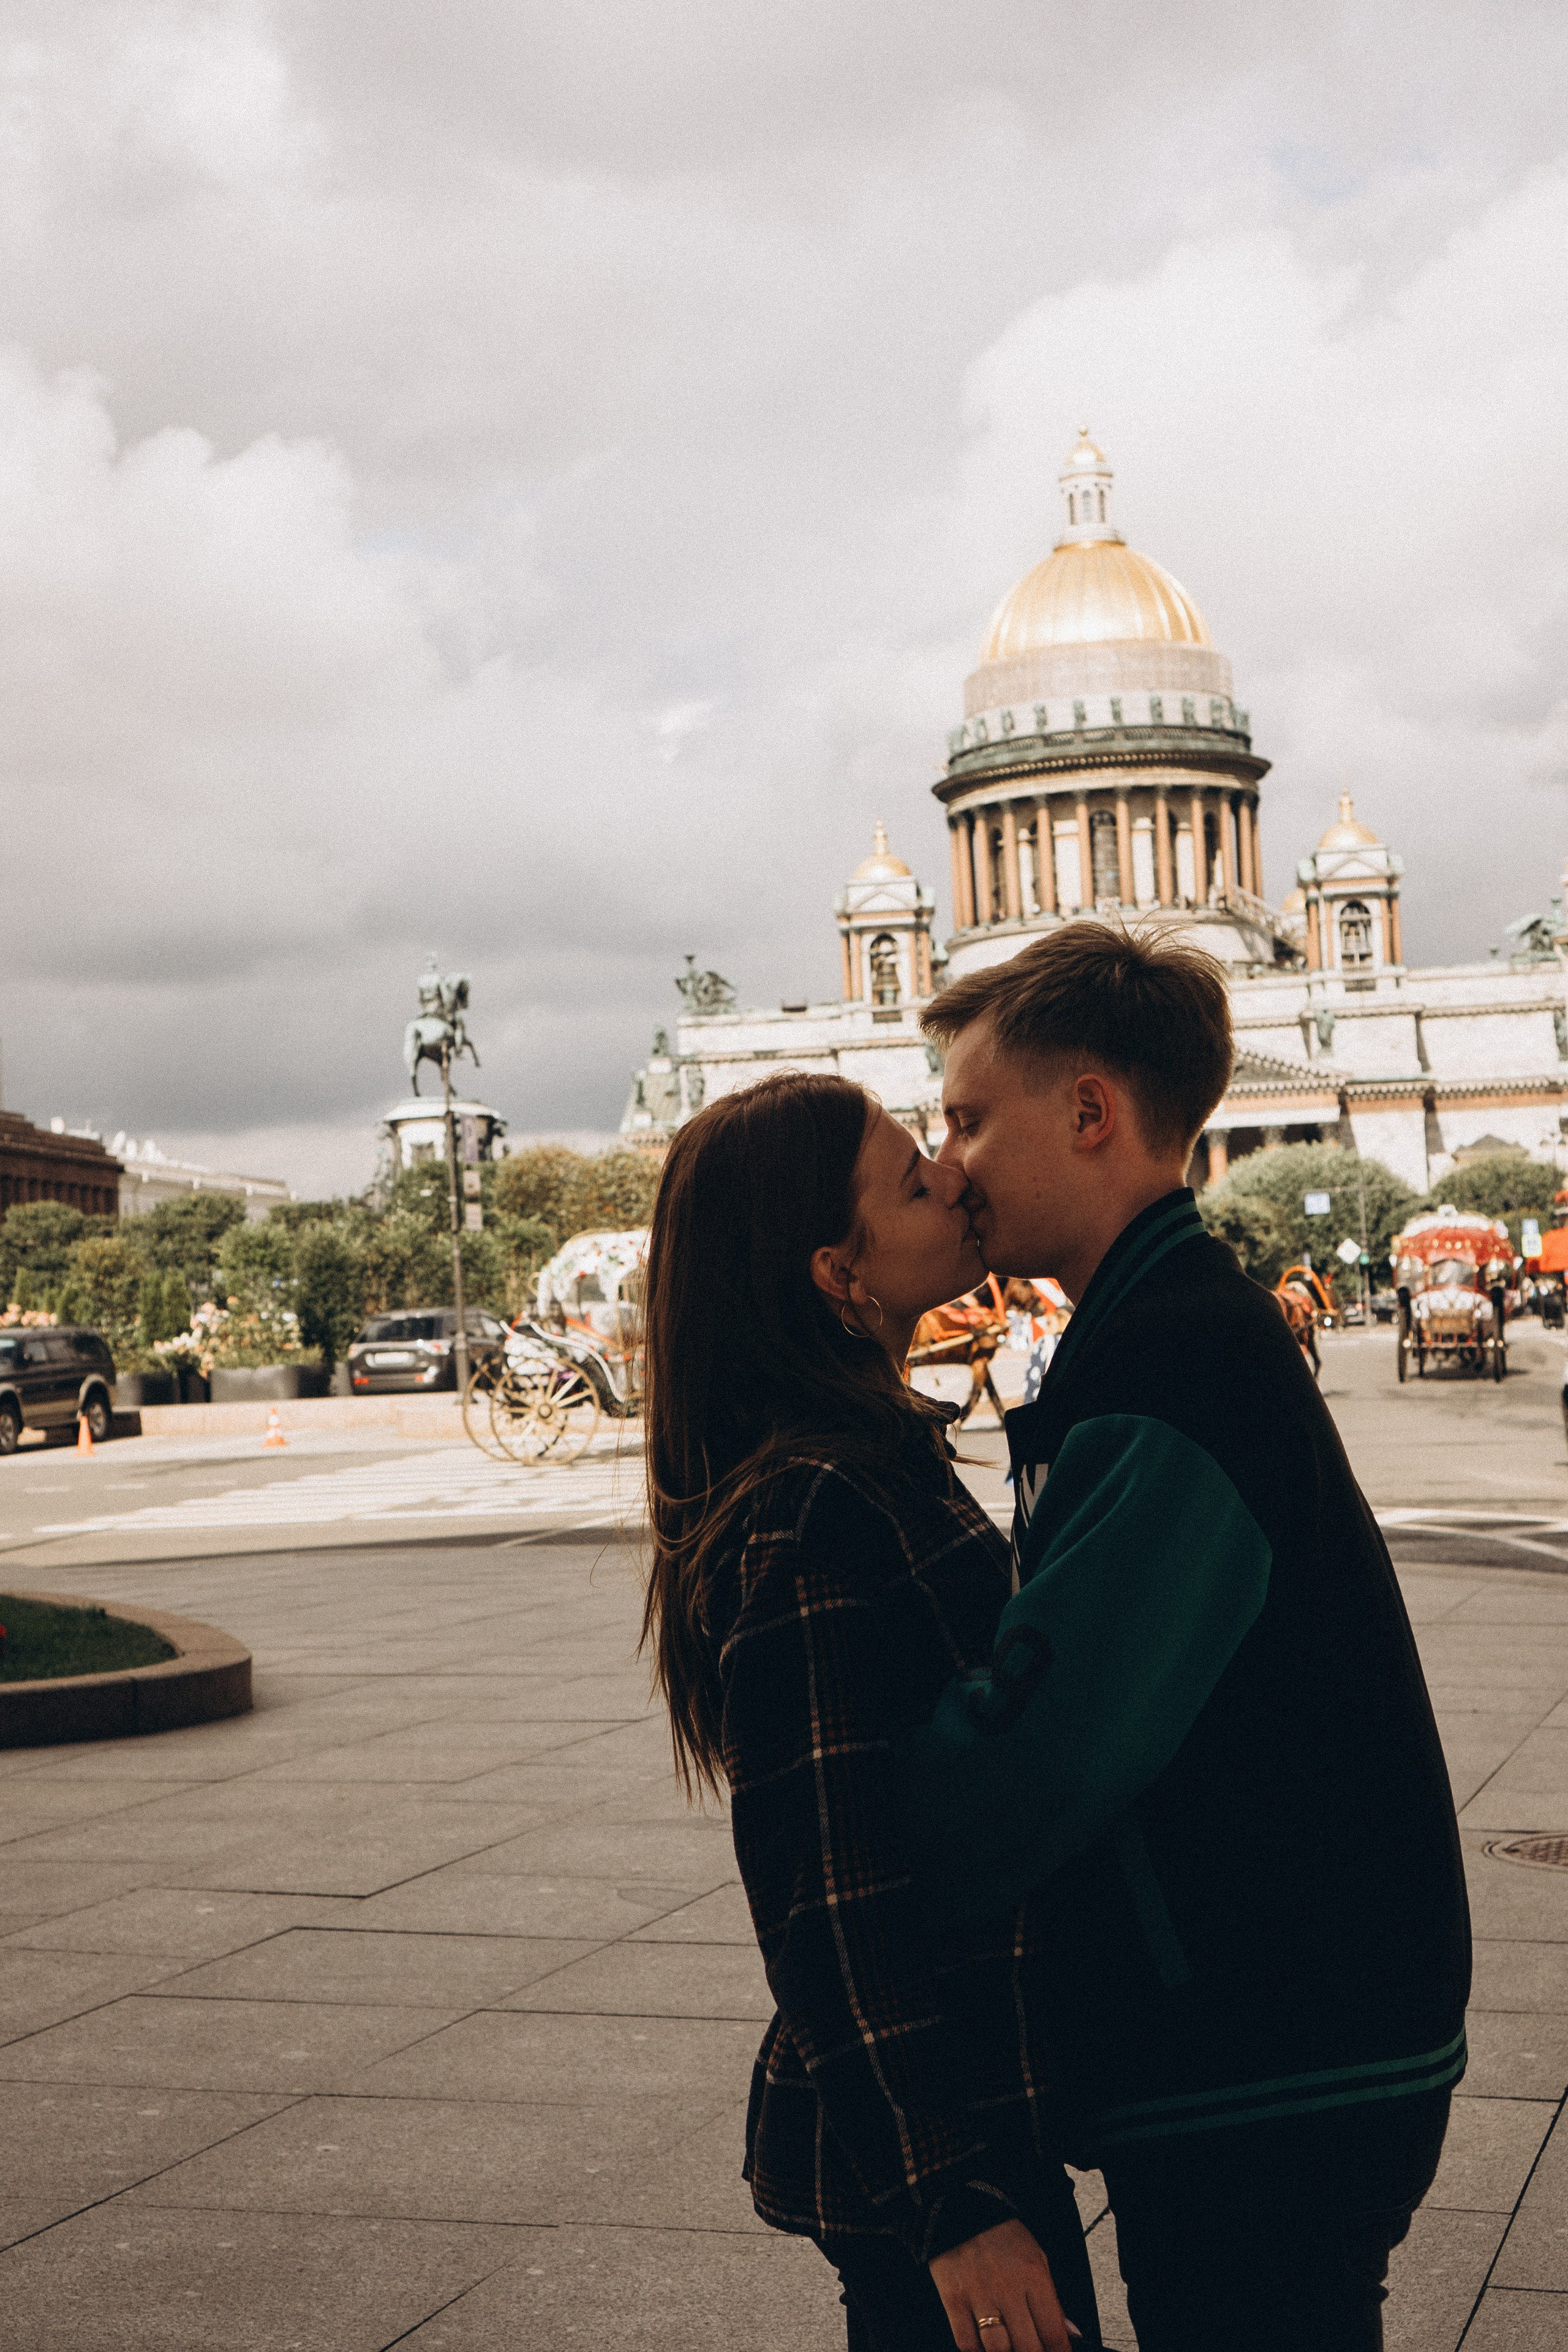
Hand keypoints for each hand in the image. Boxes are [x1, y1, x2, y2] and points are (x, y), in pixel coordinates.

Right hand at [929, 2218, 1076, 2351]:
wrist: (962, 2208)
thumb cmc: (1003, 2236)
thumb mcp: (1037, 2258)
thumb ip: (1052, 2300)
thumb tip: (1070, 2333)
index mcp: (1033, 2276)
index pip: (1053, 2332)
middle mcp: (1008, 2288)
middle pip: (1028, 2347)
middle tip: (1034, 2351)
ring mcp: (979, 2295)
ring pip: (998, 2350)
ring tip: (1011, 2350)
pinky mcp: (953, 2299)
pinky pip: (966, 2343)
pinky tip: (984, 2348)